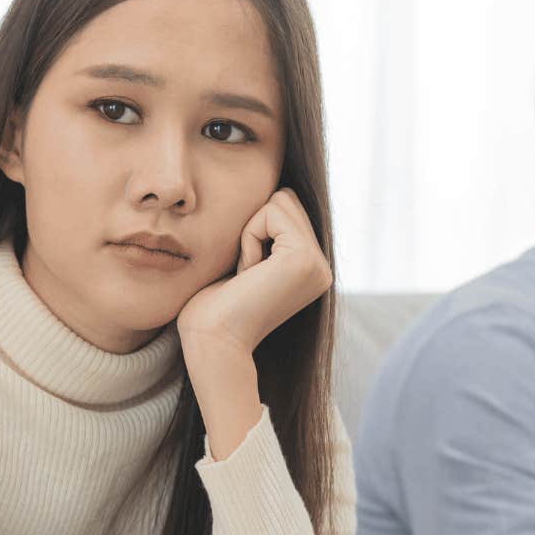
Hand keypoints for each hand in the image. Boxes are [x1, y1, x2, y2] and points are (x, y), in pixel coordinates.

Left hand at [176, 187, 331, 357]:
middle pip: (286, 198)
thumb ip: (264, 234)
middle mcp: (321, 267)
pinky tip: (248, 274)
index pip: (285, 207)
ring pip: (280, 201)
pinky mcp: (304, 259)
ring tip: (248, 274)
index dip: (253, 229)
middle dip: (255, 226)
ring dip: (251, 233)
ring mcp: (318, 264)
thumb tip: (268, 191)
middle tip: (245, 272)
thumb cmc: (214, 309)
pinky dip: (249, 239)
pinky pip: (270, 213)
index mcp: (310, 268)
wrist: (213, 343)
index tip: (245, 274)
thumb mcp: (247, 263)